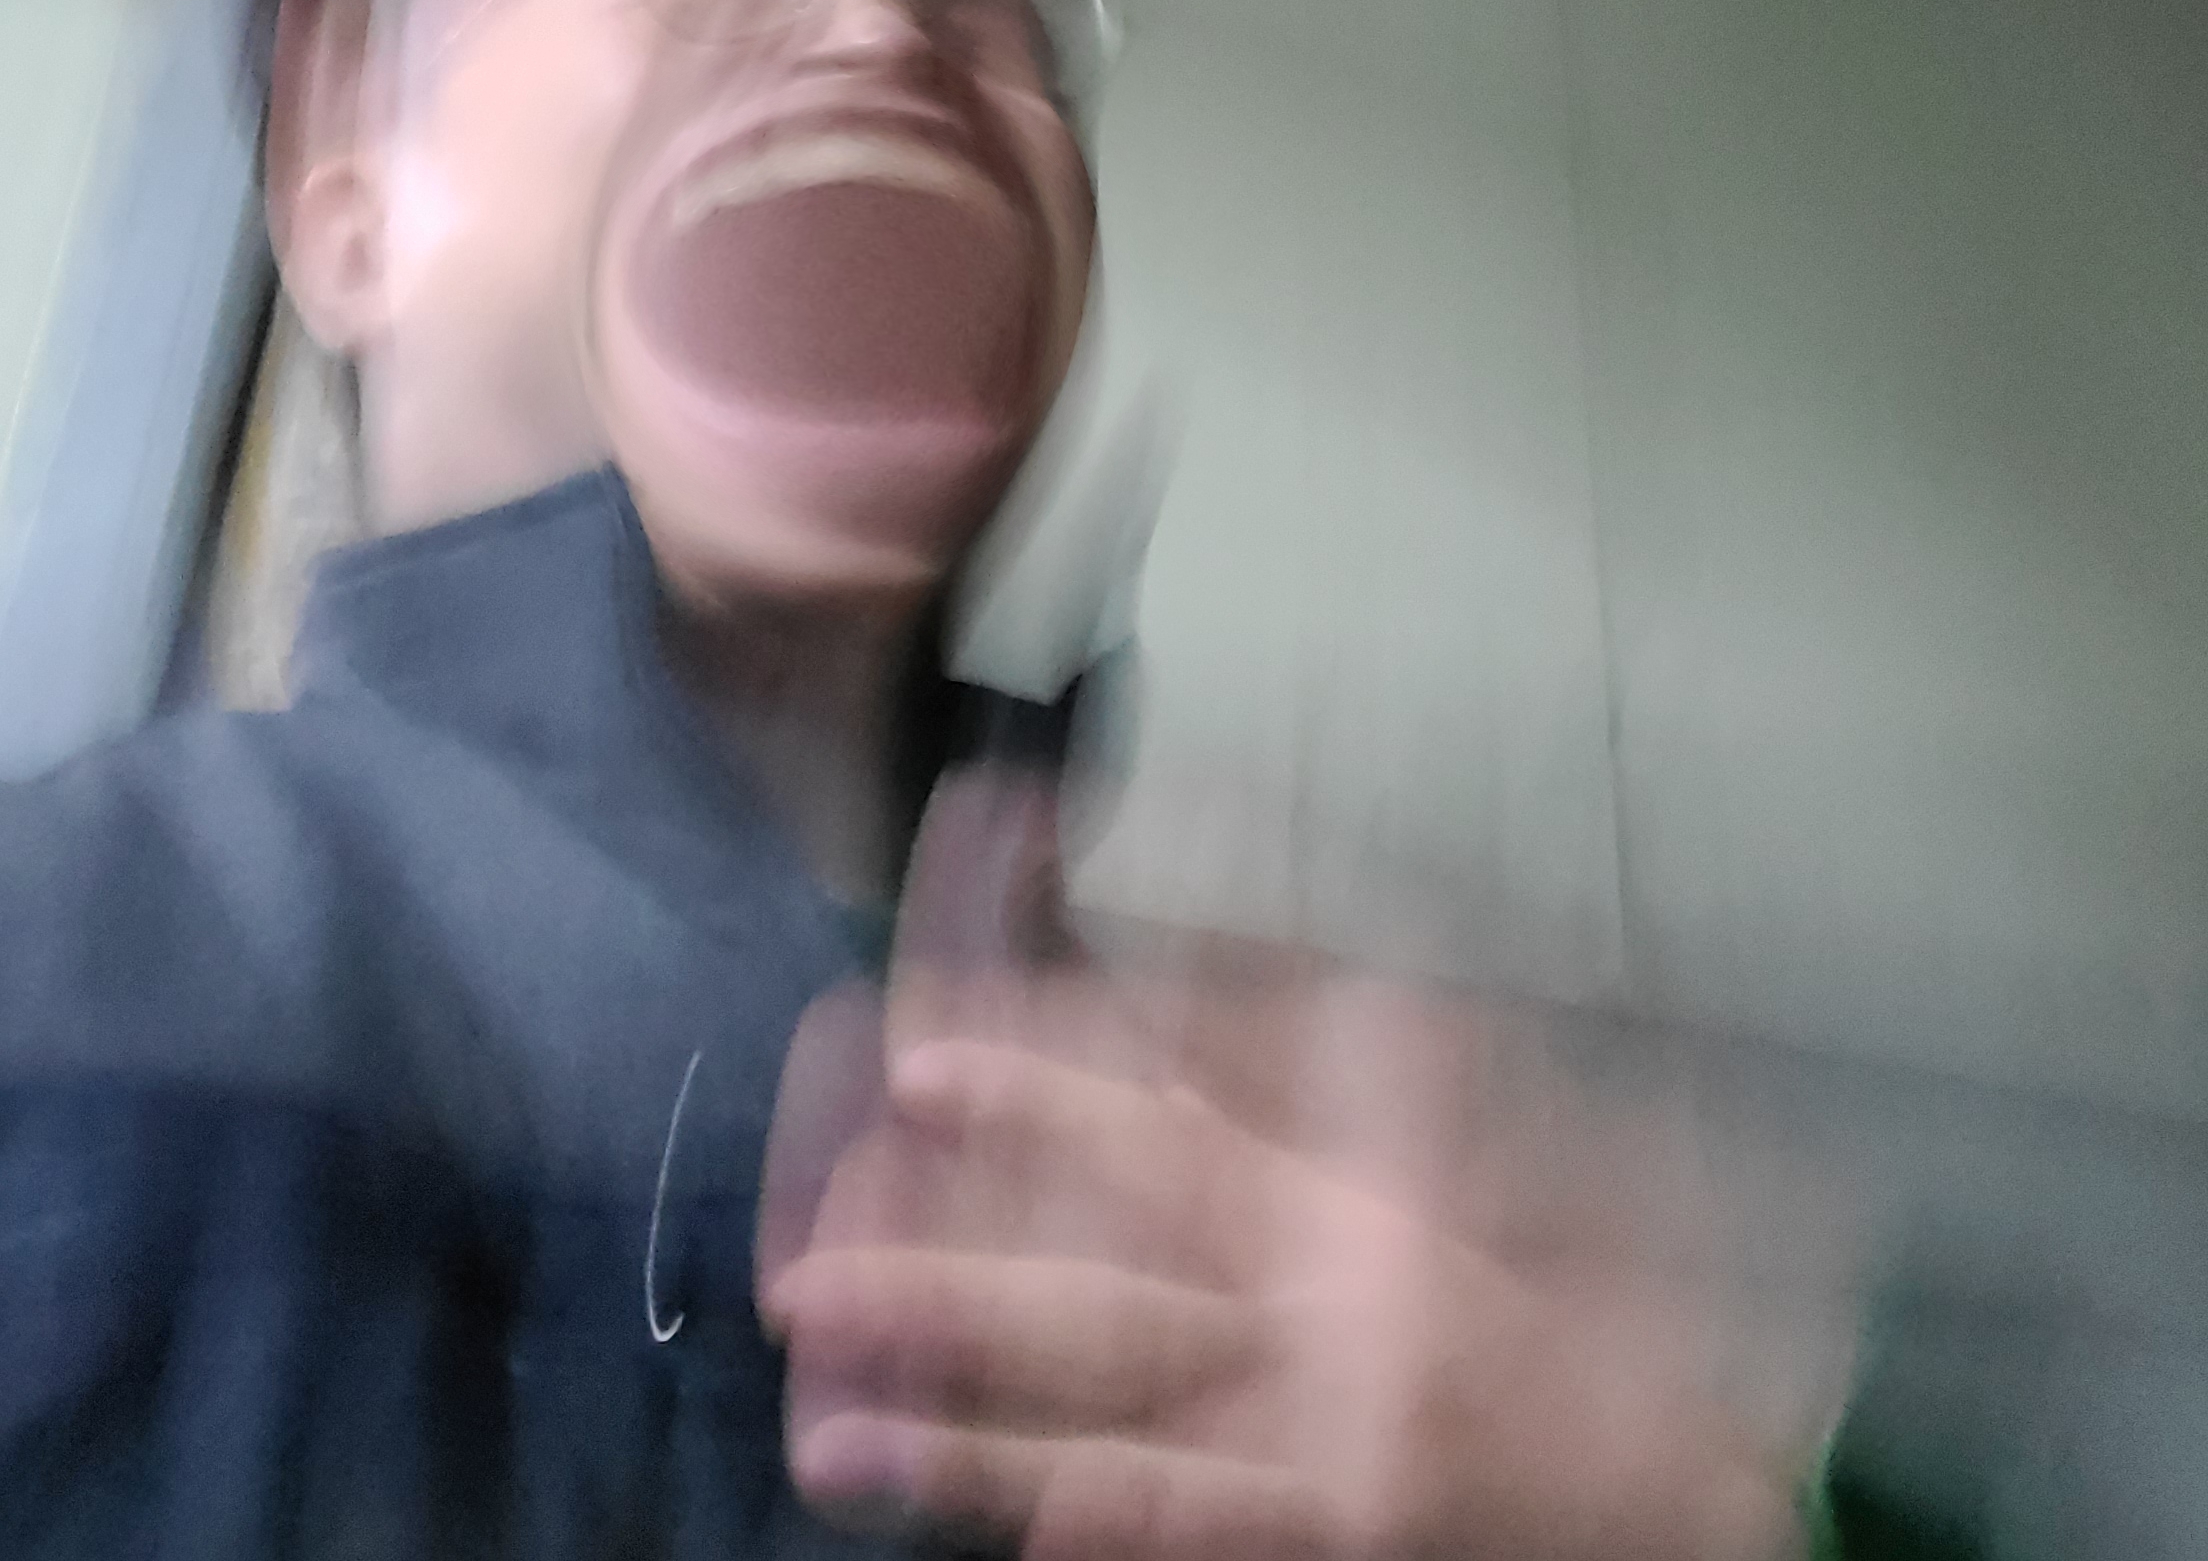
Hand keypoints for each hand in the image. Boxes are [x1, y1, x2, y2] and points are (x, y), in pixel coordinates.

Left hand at [760, 965, 1818, 1560]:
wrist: (1683, 1473)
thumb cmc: (1544, 1310)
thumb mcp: (1442, 1163)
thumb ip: (1305, 1091)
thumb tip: (1168, 1002)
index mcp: (1342, 1202)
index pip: (1169, 1129)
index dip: (1041, 1086)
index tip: (917, 1053)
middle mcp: (1324, 1302)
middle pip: (1113, 1280)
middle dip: (955, 1275)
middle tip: (808, 1268)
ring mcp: (1331, 1426)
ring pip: (1126, 1418)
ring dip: (971, 1437)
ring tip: (826, 1440)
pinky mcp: (1349, 1527)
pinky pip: (1211, 1521)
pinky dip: (1122, 1521)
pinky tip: (1028, 1531)